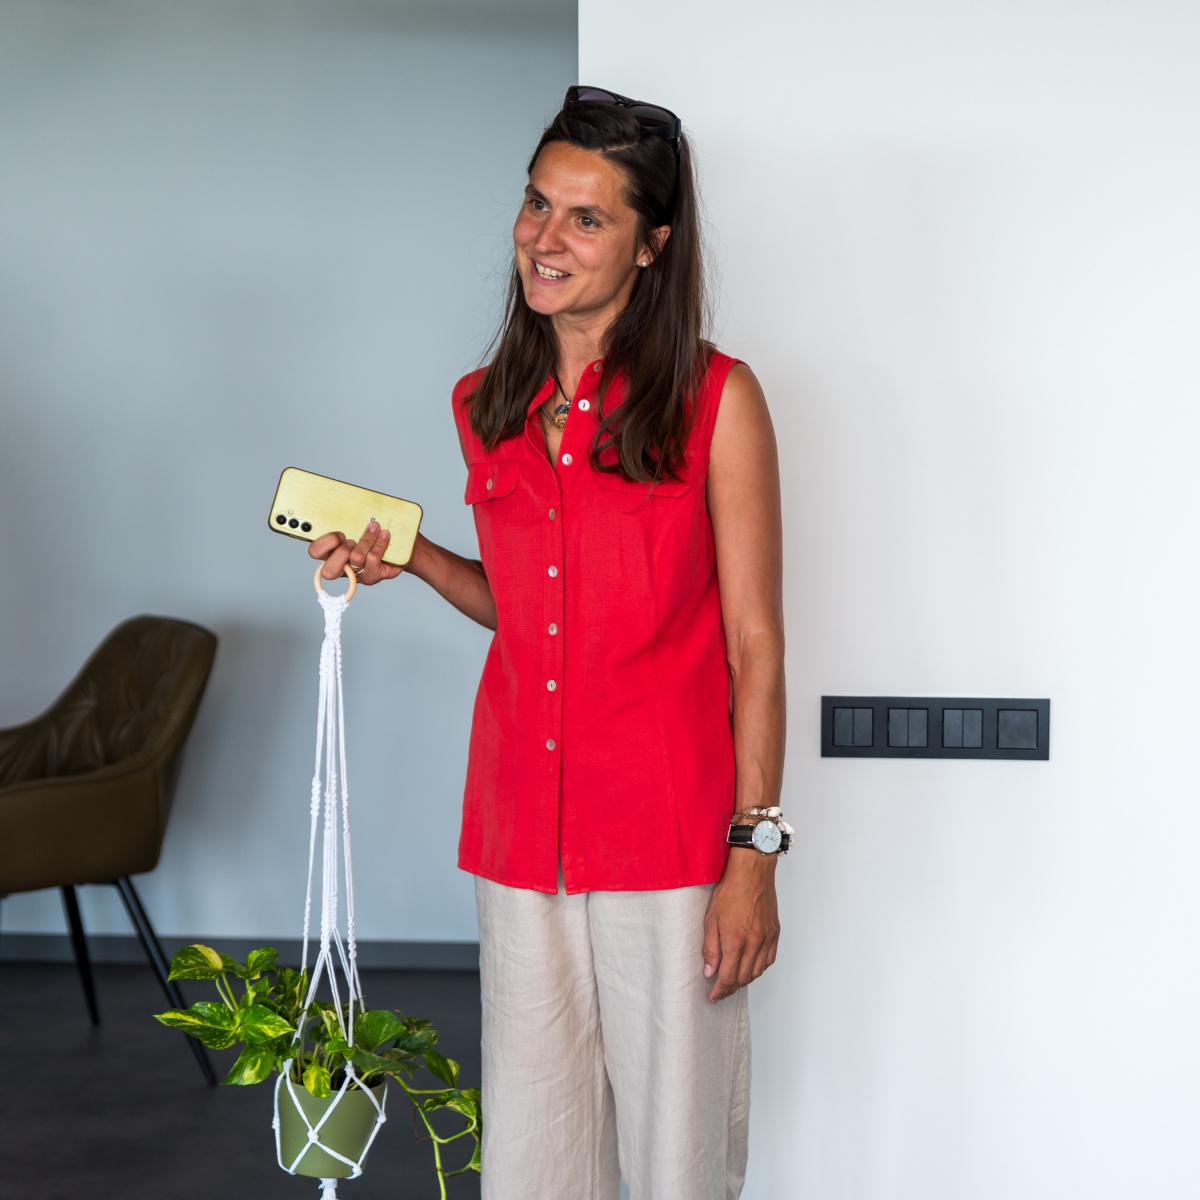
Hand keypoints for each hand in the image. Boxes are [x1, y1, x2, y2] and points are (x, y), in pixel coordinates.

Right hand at [308, 522, 403, 586]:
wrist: (392, 552)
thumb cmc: (368, 539)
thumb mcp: (354, 528)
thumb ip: (347, 521)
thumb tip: (347, 502)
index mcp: (330, 554)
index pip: (315, 552)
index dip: (325, 543)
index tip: (340, 533)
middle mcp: (341, 567)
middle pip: (328, 570)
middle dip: (341, 551)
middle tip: (351, 541)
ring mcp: (357, 573)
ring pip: (355, 558)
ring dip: (365, 540)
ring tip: (374, 530)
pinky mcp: (372, 575)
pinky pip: (373, 558)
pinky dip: (380, 544)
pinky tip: (384, 536)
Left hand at [702, 848, 779, 1002]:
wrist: (752, 873)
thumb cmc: (729, 891)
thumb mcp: (711, 919)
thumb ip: (710, 948)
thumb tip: (710, 971)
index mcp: (736, 942)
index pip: (728, 978)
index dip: (720, 991)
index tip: (713, 997)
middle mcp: (754, 944)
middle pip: (744, 978)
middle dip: (731, 988)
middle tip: (721, 990)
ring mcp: (767, 939)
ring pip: (758, 972)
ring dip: (745, 980)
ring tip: (734, 980)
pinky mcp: (775, 933)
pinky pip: (769, 960)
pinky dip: (760, 968)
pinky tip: (752, 967)